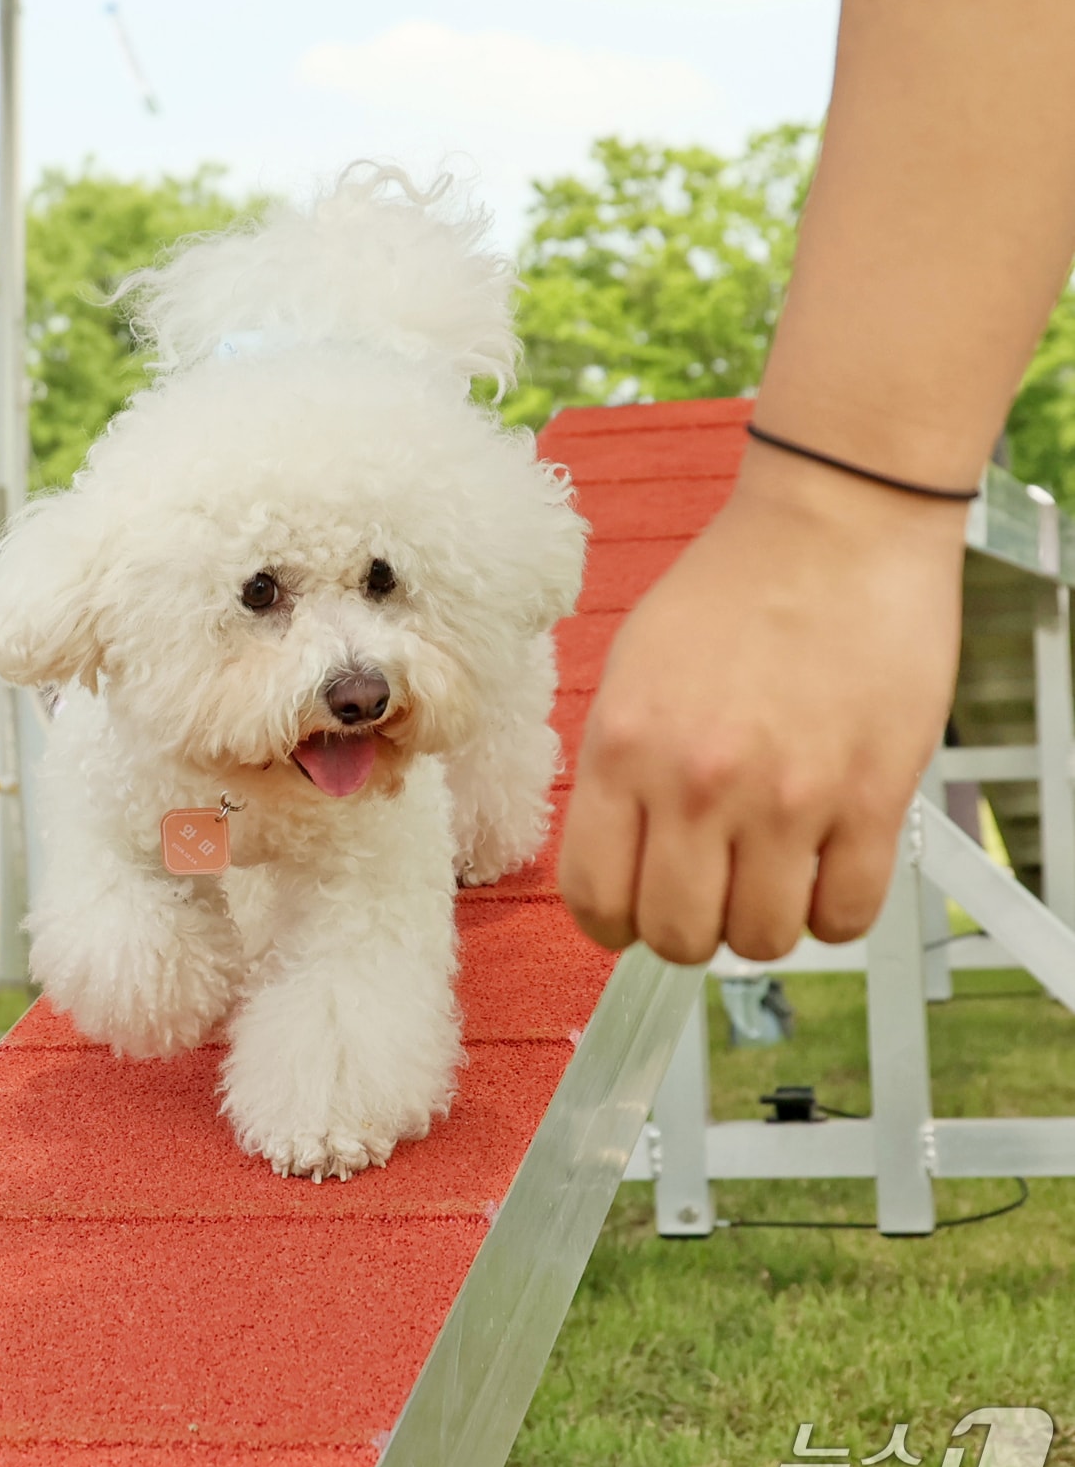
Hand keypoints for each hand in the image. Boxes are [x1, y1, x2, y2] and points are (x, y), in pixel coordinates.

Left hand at [557, 445, 967, 962]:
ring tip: (774, 871)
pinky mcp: (871, 799)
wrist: (837, 526)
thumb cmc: (735, 587)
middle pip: (679, 938)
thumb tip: (622, 856)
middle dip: (689, 931)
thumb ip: (621, 766)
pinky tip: (829, 865)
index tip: (634, 916)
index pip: (595, 897)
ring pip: (763, 941)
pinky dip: (834, 911)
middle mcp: (697, 784)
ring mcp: (787, 798)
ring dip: (765, 921)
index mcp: (624, 748)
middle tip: (711, 893)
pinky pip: (846, 917)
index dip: (613, 925)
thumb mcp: (634, 668)